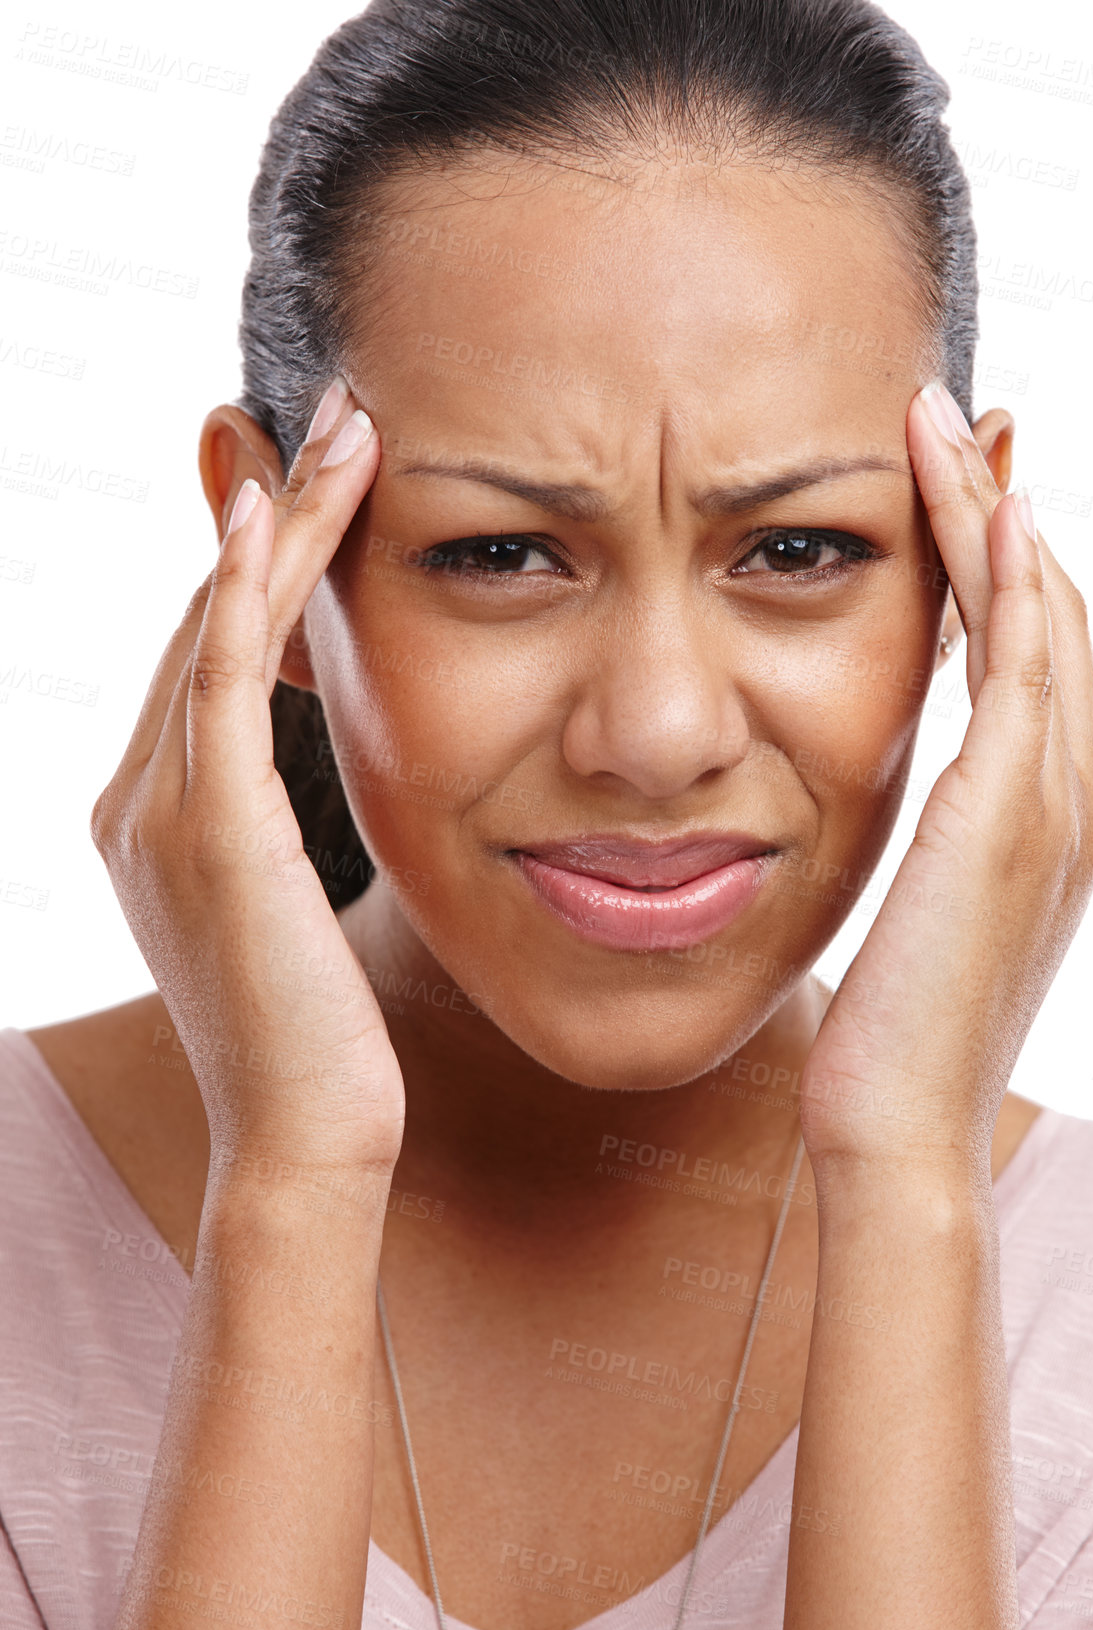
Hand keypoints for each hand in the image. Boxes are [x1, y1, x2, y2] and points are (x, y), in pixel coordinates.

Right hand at [91, 383, 403, 1170]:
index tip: (326, 483)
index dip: (258, 565)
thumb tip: (311, 789)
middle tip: (338, 417)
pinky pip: (217, 677)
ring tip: (348, 429)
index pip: (204, 660)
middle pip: (197, 621)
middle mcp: (135, 803)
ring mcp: (158, 813)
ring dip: (280, 519)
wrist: (304, 1139)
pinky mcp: (208, 829)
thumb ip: (279, 832)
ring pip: (211, 626)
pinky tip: (276, 508)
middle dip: (269, 513)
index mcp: (155, 820)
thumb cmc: (318, 1038)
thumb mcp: (290, 911)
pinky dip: (241, 588)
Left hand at [797, 380, 1092, 1172]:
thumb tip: (892, 812)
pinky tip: (985, 509)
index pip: (1035, 660)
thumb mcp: (914, 921)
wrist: (899, 1131)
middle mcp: (1074, 805)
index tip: (959, 486)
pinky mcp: (1009, 819)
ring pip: (1042, 622)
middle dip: (1006, 513)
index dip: (1004, 565)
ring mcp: (1056, 809)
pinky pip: (1020, 671)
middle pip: (1054, 618)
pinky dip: (1007, 584)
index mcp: (1049, 825)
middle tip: (961, 422)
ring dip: (995, 516)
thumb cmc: (889, 1041)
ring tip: (947, 428)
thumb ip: (930, 853)